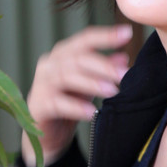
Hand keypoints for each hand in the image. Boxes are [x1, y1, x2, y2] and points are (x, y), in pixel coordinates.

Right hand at [21, 24, 133, 166]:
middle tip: (123, 74)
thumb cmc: (67, 101)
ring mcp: (41, 84)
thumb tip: (124, 57)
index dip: (106, 35)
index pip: (84, 39)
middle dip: (102, 65)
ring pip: (66, 77)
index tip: (127, 33)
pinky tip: (91, 112)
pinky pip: (57, 103)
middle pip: (76, 58)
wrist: (46, 133)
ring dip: (91, 83)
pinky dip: (75, 107)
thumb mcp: (89, 83)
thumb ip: (103, 69)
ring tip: (112, 91)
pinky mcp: (38, 105)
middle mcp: (49, 64)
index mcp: (62, 54)